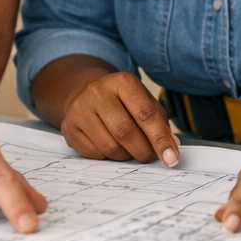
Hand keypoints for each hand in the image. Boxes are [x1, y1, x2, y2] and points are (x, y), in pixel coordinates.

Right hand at [59, 70, 178, 166]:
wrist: (85, 93)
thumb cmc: (122, 102)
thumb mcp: (144, 102)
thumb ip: (159, 123)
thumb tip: (171, 148)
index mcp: (123, 82)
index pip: (145, 114)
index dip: (160, 139)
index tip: (172, 158)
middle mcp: (98, 91)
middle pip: (125, 132)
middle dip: (143, 151)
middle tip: (149, 156)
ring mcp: (80, 108)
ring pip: (109, 146)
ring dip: (126, 155)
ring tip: (129, 149)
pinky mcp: (68, 126)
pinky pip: (93, 154)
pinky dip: (107, 157)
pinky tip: (110, 146)